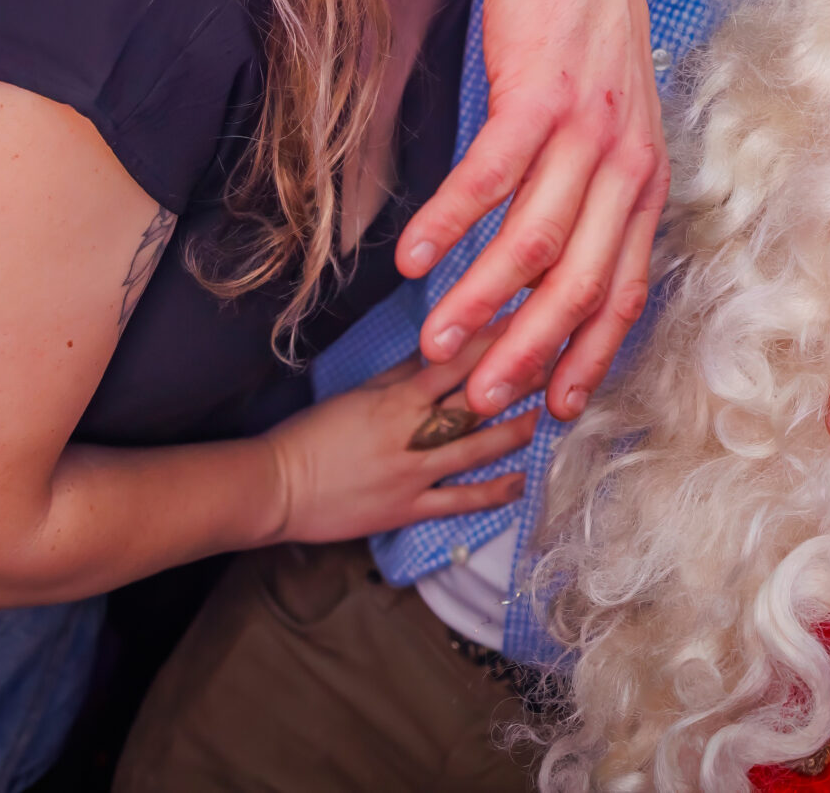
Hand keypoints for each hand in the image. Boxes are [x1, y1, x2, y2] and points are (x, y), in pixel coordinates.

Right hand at [263, 324, 539, 548]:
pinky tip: (521, 482)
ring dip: (513, 431)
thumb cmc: (310, 436)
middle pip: (473, 404)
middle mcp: (411, 435)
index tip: (525, 321)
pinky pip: (458, 501)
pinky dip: (491, 494)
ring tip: (547, 413)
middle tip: (553, 361)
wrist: (276, 486)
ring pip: (474, 450)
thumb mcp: (357, 393)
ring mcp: (413, 475)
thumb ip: (401, 374)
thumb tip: (439, 346)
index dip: (492, 342)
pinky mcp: (408, 509)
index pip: (454, 364)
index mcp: (396, 400)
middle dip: (515, 381)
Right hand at [370, 0, 666, 427]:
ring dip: (481, 299)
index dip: (589, 352)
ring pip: (535, 240)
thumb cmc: (569, 28)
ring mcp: (589, 127)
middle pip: (581, 281)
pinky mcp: (542, 92)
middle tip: (482, 396)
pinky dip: (452, 223)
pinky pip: (492, 176)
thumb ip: (586, 186)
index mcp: (645, 175)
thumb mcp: (599, 115)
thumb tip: (548, 259)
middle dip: (531, 350)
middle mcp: (627, 160)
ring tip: (436, 342)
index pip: (625, 287)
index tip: (553, 405)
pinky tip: (412, 258)